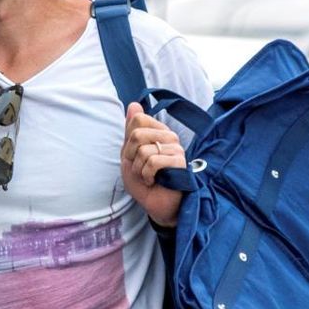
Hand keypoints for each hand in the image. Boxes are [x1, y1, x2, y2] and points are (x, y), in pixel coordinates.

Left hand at [121, 102, 185, 226]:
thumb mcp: (129, 154)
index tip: (133, 155)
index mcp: (157, 131)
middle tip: (140, 168)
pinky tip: (154, 181)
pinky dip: (147, 175)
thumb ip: (131, 130)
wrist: (155, 204)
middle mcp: (169, 136)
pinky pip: (153, 162)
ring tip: (148, 176)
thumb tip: (134, 104)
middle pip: (138, 133)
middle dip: (131, 156)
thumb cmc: (143, 181)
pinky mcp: (179, 162)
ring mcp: (176, 148)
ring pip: (144, 150)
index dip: (128, 140)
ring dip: (139, 169)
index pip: (138, 119)